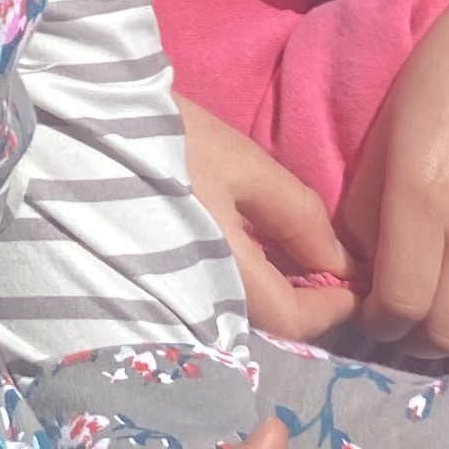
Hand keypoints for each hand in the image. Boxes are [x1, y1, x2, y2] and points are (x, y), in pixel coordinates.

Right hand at [176, 97, 359, 343]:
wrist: (84, 126)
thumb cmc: (170, 143)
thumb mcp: (244, 167)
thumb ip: (298, 218)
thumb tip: (343, 265)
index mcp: (223, 275)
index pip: (296, 320)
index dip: (337, 307)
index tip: (363, 282)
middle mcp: (199, 298)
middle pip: (271, 322)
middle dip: (312, 303)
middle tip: (342, 270)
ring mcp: (176, 291)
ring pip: (246, 309)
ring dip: (282, 291)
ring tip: (308, 257)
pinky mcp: (161, 275)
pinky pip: (221, 292)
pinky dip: (252, 279)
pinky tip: (264, 251)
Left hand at [335, 0, 448, 364]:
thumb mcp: (387, 133)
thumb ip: (366, 210)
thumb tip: (359, 270)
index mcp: (423, 198)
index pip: (398, 303)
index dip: (377, 322)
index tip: (369, 313)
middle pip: (445, 332)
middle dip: (413, 341)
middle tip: (401, 326)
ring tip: (441, 325)